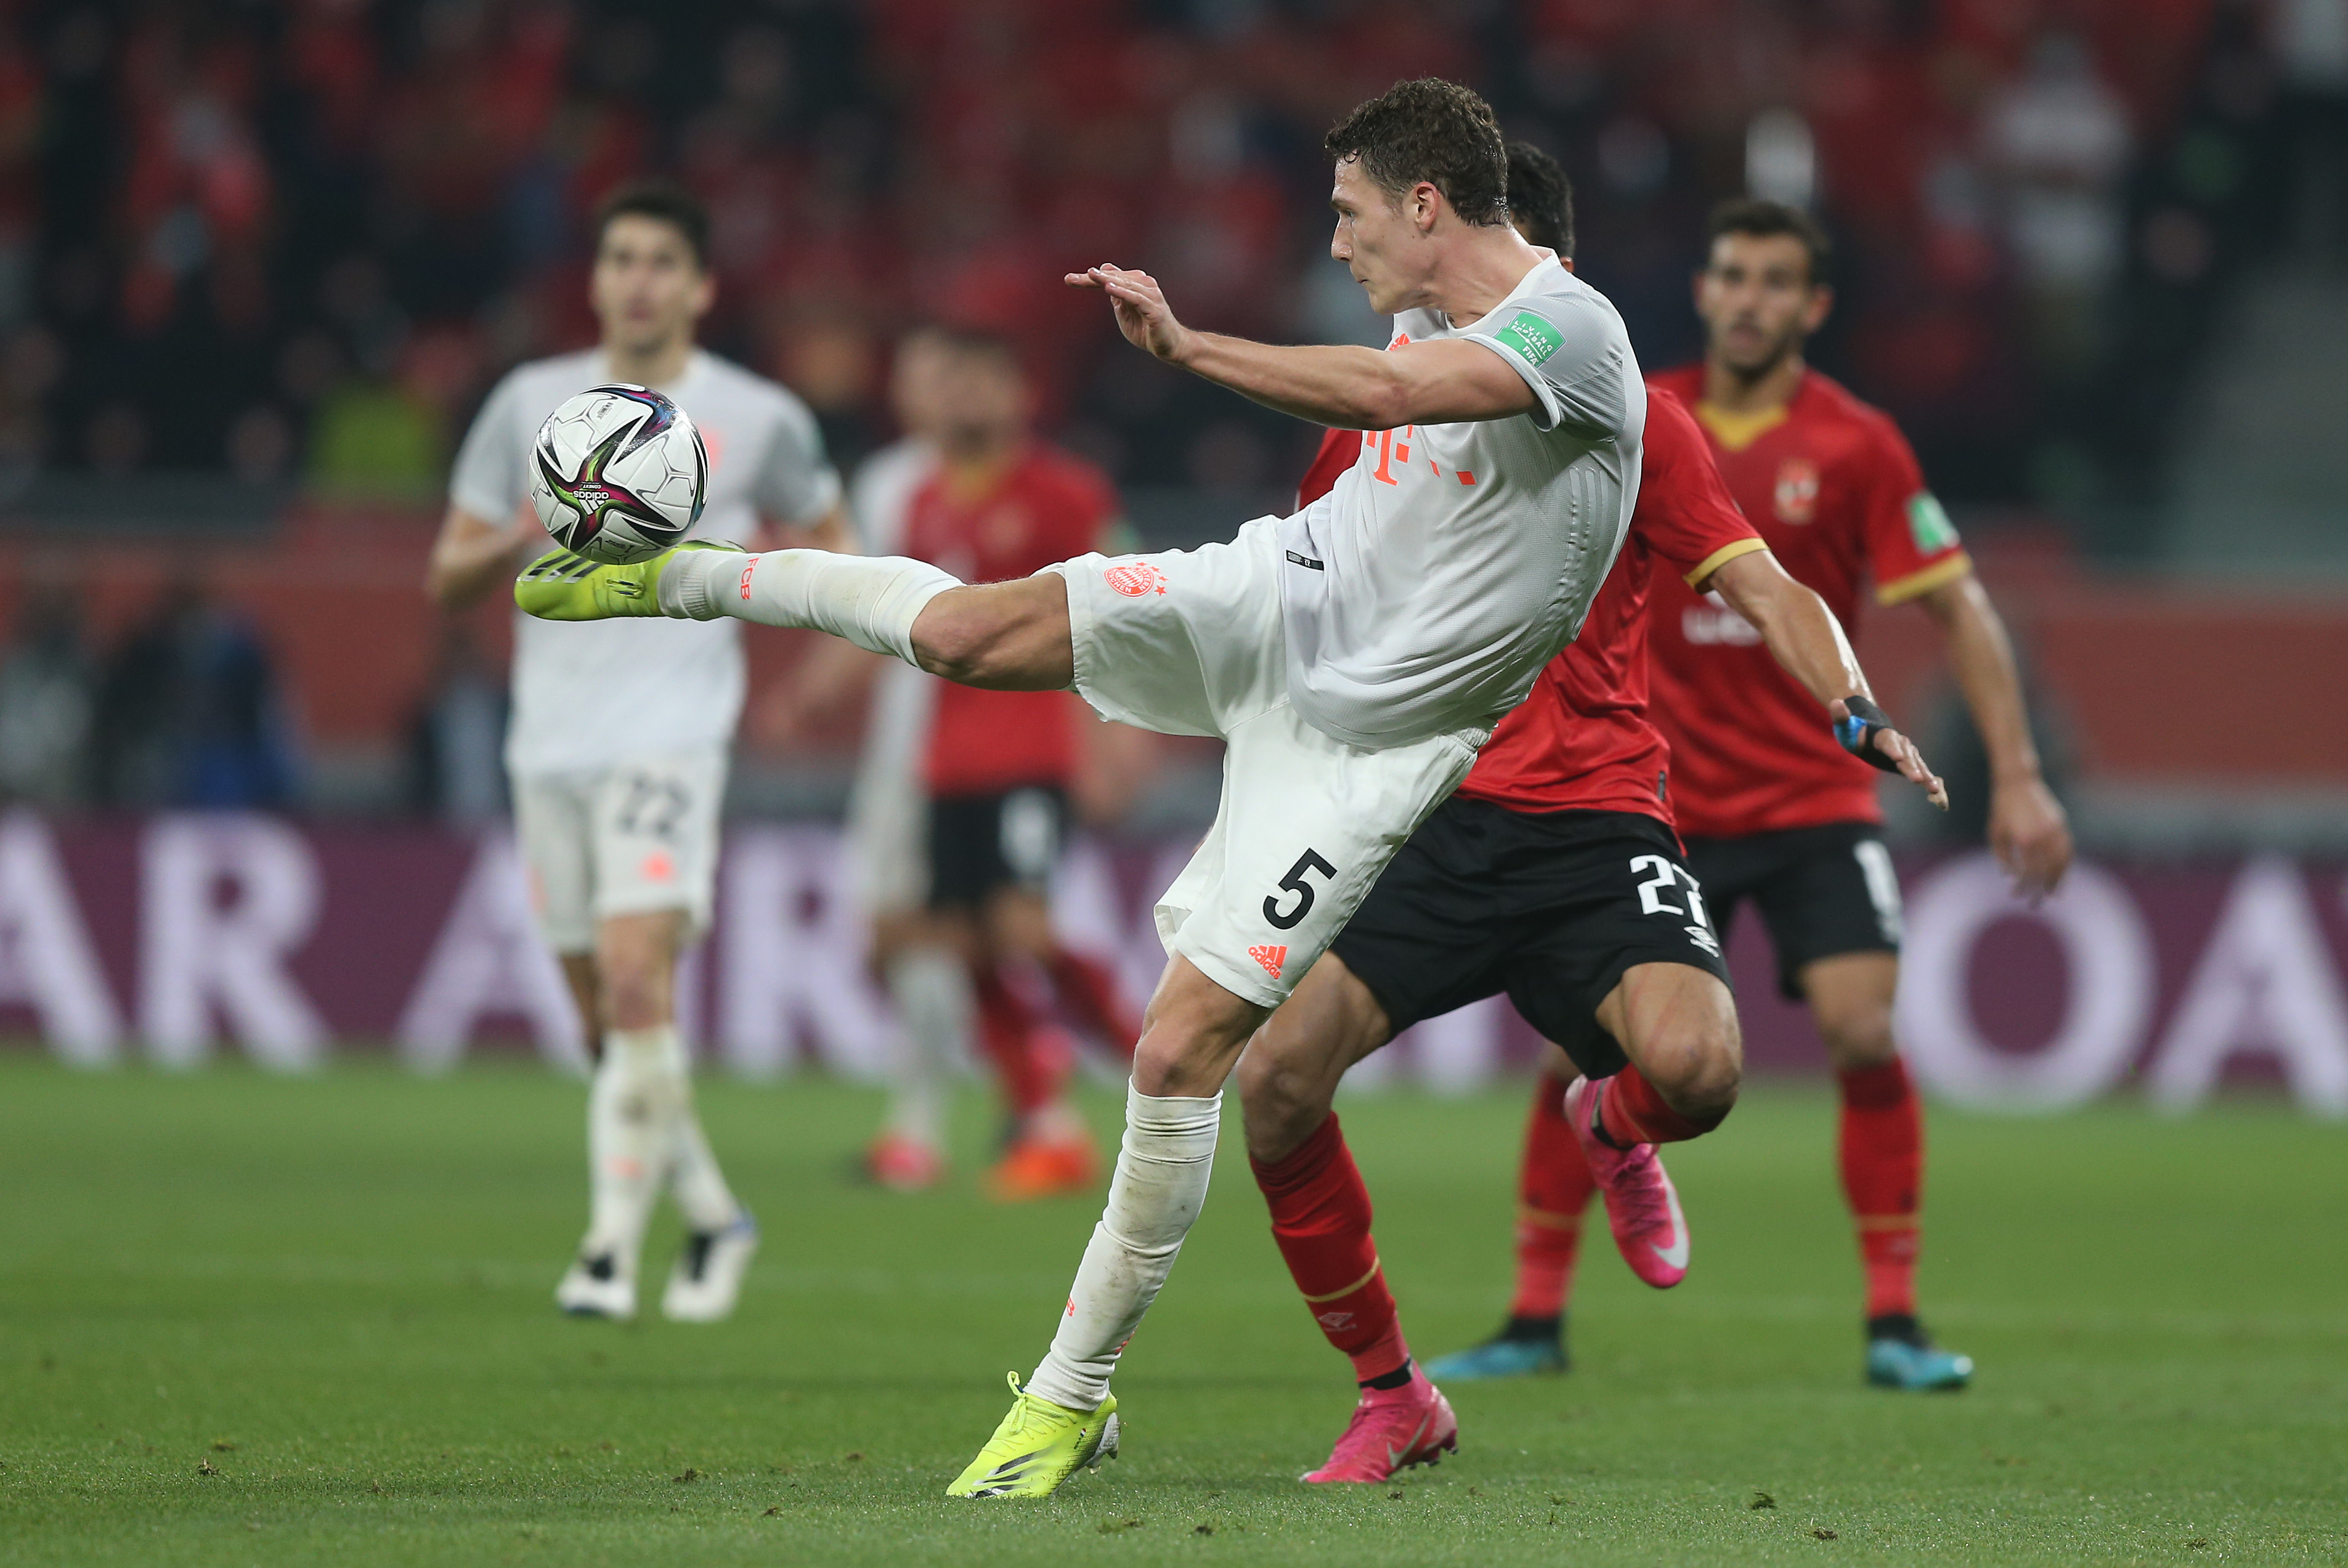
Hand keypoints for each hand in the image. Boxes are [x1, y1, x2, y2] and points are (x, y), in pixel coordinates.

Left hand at [1065, 265, 1192, 362]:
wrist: (1171, 346)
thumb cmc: (1147, 330)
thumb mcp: (1124, 313)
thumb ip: (1115, 296)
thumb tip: (1105, 277)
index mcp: (1134, 286)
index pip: (1108, 279)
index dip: (1088, 279)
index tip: (1068, 279)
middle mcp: (1143, 285)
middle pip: (1113, 278)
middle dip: (1091, 278)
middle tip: (1069, 279)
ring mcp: (1150, 296)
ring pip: (1125, 284)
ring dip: (1106, 279)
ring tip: (1090, 275)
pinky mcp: (1155, 308)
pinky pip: (1136, 298)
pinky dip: (1123, 292)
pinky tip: (1109, 288)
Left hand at [1831, 697, 1948, 811]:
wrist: (1868, 730)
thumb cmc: (1853, 729)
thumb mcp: (1844, 724)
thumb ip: (1841, 716)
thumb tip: (1835, 703)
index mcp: (1881, 735)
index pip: (1888, 741)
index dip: (1893, 749)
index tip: (1898, 757)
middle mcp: (1898, 743)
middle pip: (1906, 756)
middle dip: (1912, 767)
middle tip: (1917, 780)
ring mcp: (1906, 753)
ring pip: (1918, 765)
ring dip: (1926, 776)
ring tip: (1934, 789)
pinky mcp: (1909, 764)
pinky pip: (1922, 773)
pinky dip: (1931, 782)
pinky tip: (1939, 795)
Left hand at [1988, 775, 2071, 901]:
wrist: (2018, 783)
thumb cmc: (2001, 810)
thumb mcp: (1995, 834)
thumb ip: (2003, 857)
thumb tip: (2011, 878)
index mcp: (2023, 840)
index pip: (2027, 872)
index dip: (2023, 887)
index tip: (2017, 896)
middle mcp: (2042, 837)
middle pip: (2046, 872)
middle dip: (2040, 890)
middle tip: (2036, 904)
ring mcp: (2054, 830)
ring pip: (2061, 862)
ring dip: (2058, 880)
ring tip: (2052, 893)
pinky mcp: (2061, 825)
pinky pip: (2067, 849)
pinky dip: (2065, 864)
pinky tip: (2060, 874)